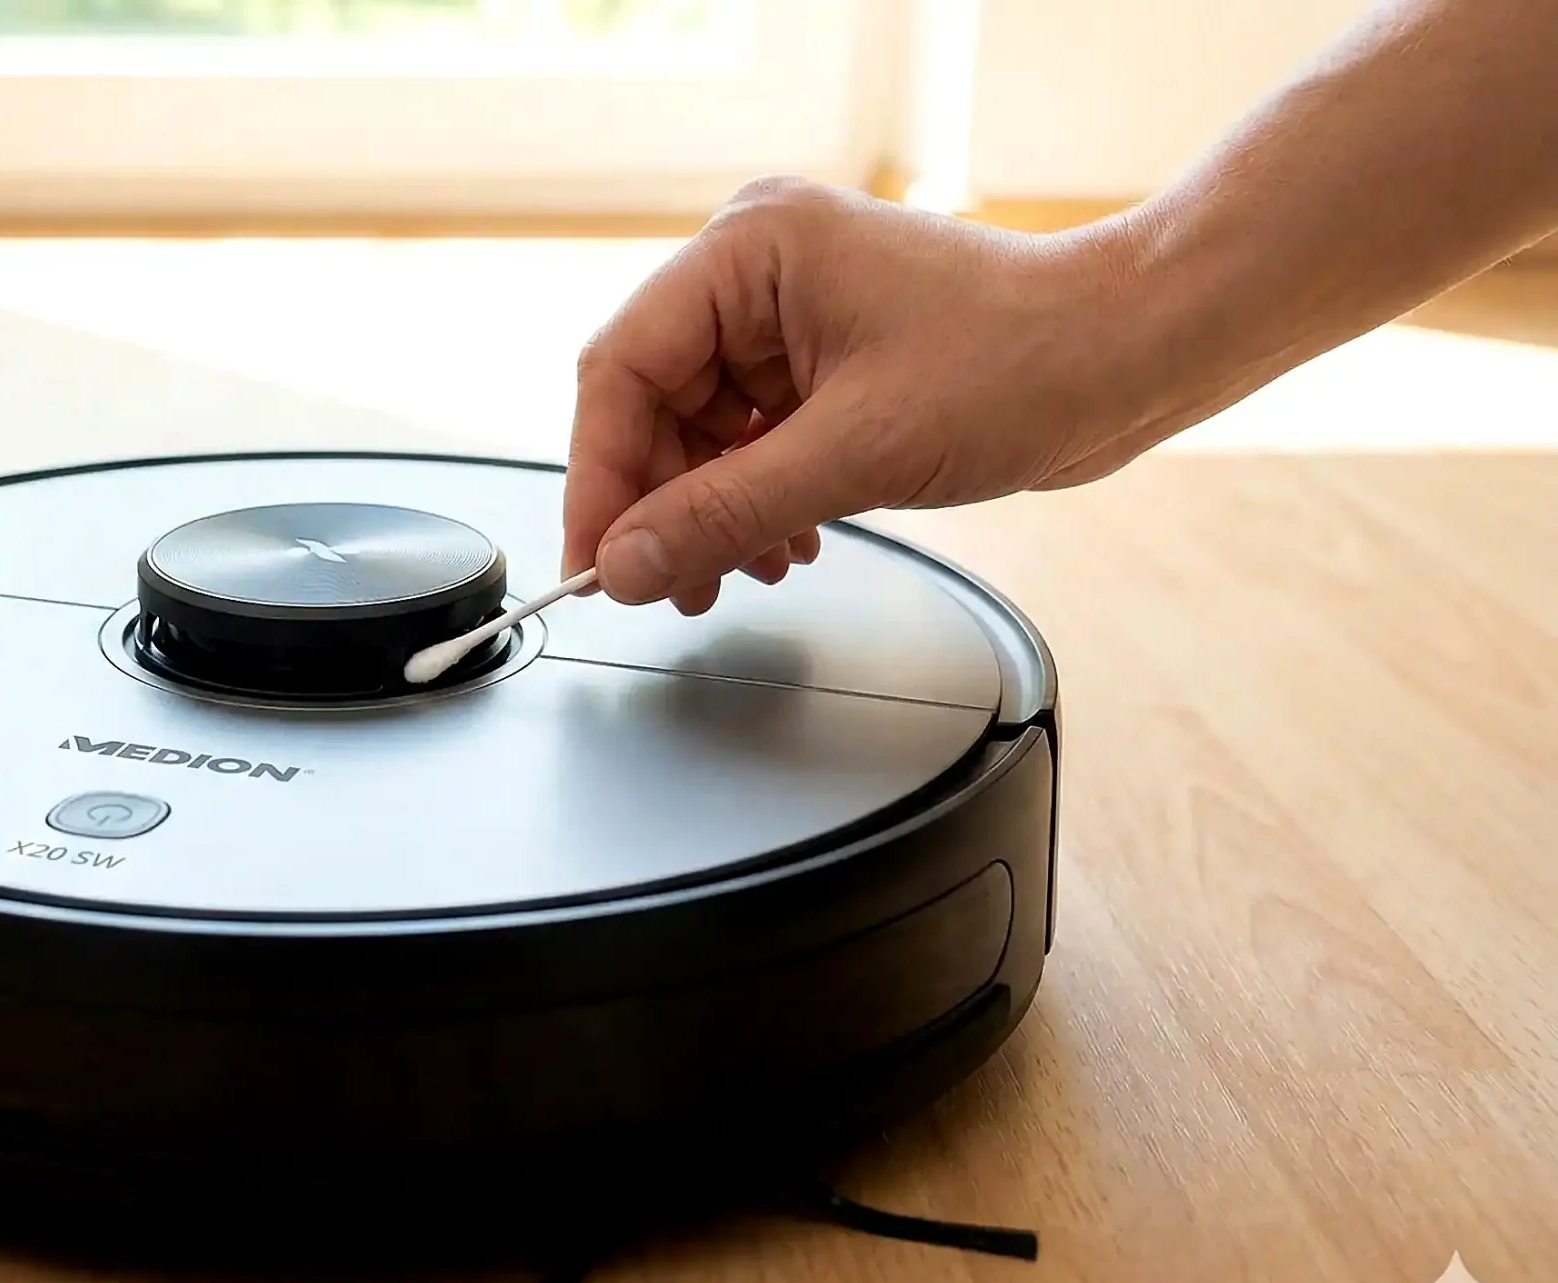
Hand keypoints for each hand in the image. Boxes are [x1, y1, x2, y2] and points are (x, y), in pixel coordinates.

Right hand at [562, 177, 1158, 611]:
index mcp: (749, 249)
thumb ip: (724, 514)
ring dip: (710, 511)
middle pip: (653, 402)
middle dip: (660, 504)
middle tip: (666, 585)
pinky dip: (754, 499)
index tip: (597, 562)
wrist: (1134, 353)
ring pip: (698, 430)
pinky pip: (750, 437)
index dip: (601, 476)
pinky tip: (783, 543)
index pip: (622, 367)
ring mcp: (791, 313)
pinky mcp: (824, 358)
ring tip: (738, 573)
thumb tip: (627, 565)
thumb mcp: (856, 453)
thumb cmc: (1025, 359)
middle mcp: (757, 269)